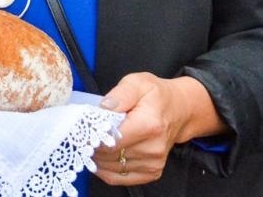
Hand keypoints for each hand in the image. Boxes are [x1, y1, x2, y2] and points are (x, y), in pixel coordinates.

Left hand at [91, 72, 222, 186]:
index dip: (92, 136)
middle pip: (110, 155)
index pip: (111, 140)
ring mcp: (154, 163)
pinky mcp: (152, 172)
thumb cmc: (156, 95)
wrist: (180, 110)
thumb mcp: (137, 83)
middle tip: (84, 134)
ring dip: (97, 158)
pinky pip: (119, 178)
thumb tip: (103, 108)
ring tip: (93, 143)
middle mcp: (153, 148)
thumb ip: (120, 94)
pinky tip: (101, 157)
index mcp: (148, 125)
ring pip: (111, 169)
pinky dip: (105, 170)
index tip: (82, 129)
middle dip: (92, 146)